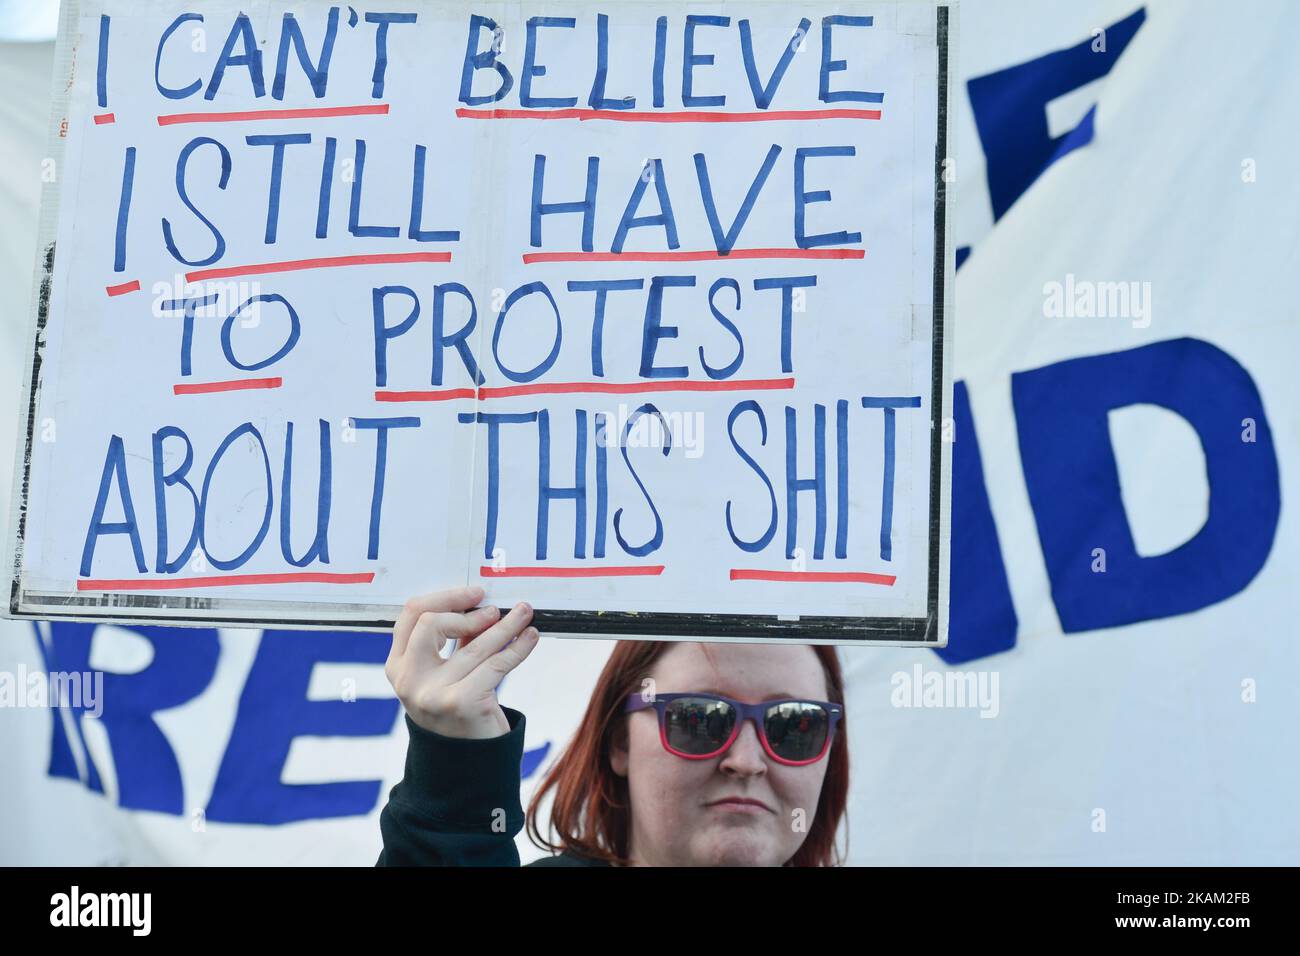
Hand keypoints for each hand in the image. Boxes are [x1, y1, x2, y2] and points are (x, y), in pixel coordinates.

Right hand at [385, 585, 538, 738]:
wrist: (465, 761)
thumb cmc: (457, 708)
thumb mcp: (446, 672)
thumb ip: (456, 641)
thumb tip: (483, 603)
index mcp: (397, 665)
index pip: (412, 615)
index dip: (445, 598)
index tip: (475, 593)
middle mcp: (408, 679)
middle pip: (432, 623)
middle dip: (468, 611)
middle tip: (495, 610)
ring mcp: (432, 693)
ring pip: (474, 645)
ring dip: (506, 625)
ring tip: (525, 614)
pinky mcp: (461, 703)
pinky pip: (496, 665)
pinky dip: (518, 648)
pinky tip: (530, 638)